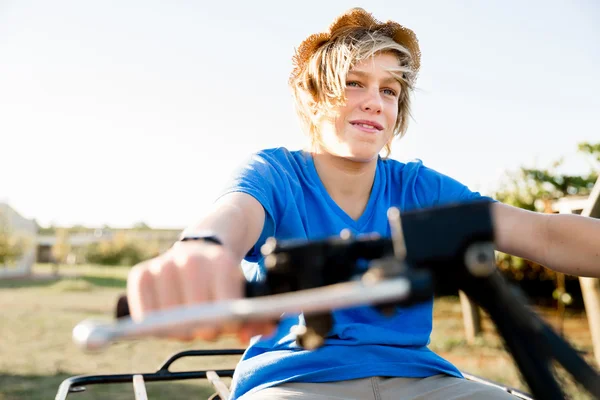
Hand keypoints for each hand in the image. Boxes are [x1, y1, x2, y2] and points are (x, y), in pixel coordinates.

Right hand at [126, 240, 273, 342]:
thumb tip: (245, 336)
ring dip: (178, 330)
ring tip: (188, 321)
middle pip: (193, 317)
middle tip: (207, 326)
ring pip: (167, 321)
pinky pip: (142, 313)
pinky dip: (153, 324)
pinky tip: (166, 319)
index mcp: (221, 262)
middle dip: (202, 330)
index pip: (222, 306)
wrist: (201, 248)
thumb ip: (255, 318)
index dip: (226, 324)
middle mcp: (190, 259)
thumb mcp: (244, 292)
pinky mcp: (141, 273)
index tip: (228, 326)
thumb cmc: (222, 279)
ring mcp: (164, 265)